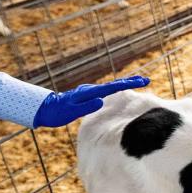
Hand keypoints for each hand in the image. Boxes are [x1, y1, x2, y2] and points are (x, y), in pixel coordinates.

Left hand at [33, 75, 149, 127]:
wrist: (45, 109)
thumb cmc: (57, 112)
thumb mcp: (71, 111)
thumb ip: (86, 107)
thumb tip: (101, 101)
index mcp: (90, 92)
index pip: (113, 87)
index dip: (129, 83)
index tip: (142, 81)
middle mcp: (91, 89)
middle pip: (115, 84)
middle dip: (131, 81)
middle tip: (146, 80)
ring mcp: (90, 91)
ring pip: (111, 86)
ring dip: (125, 84)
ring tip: (138, 82)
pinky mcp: (88, 95)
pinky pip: (106, 91)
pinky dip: (117, 88)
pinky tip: (120, 90)